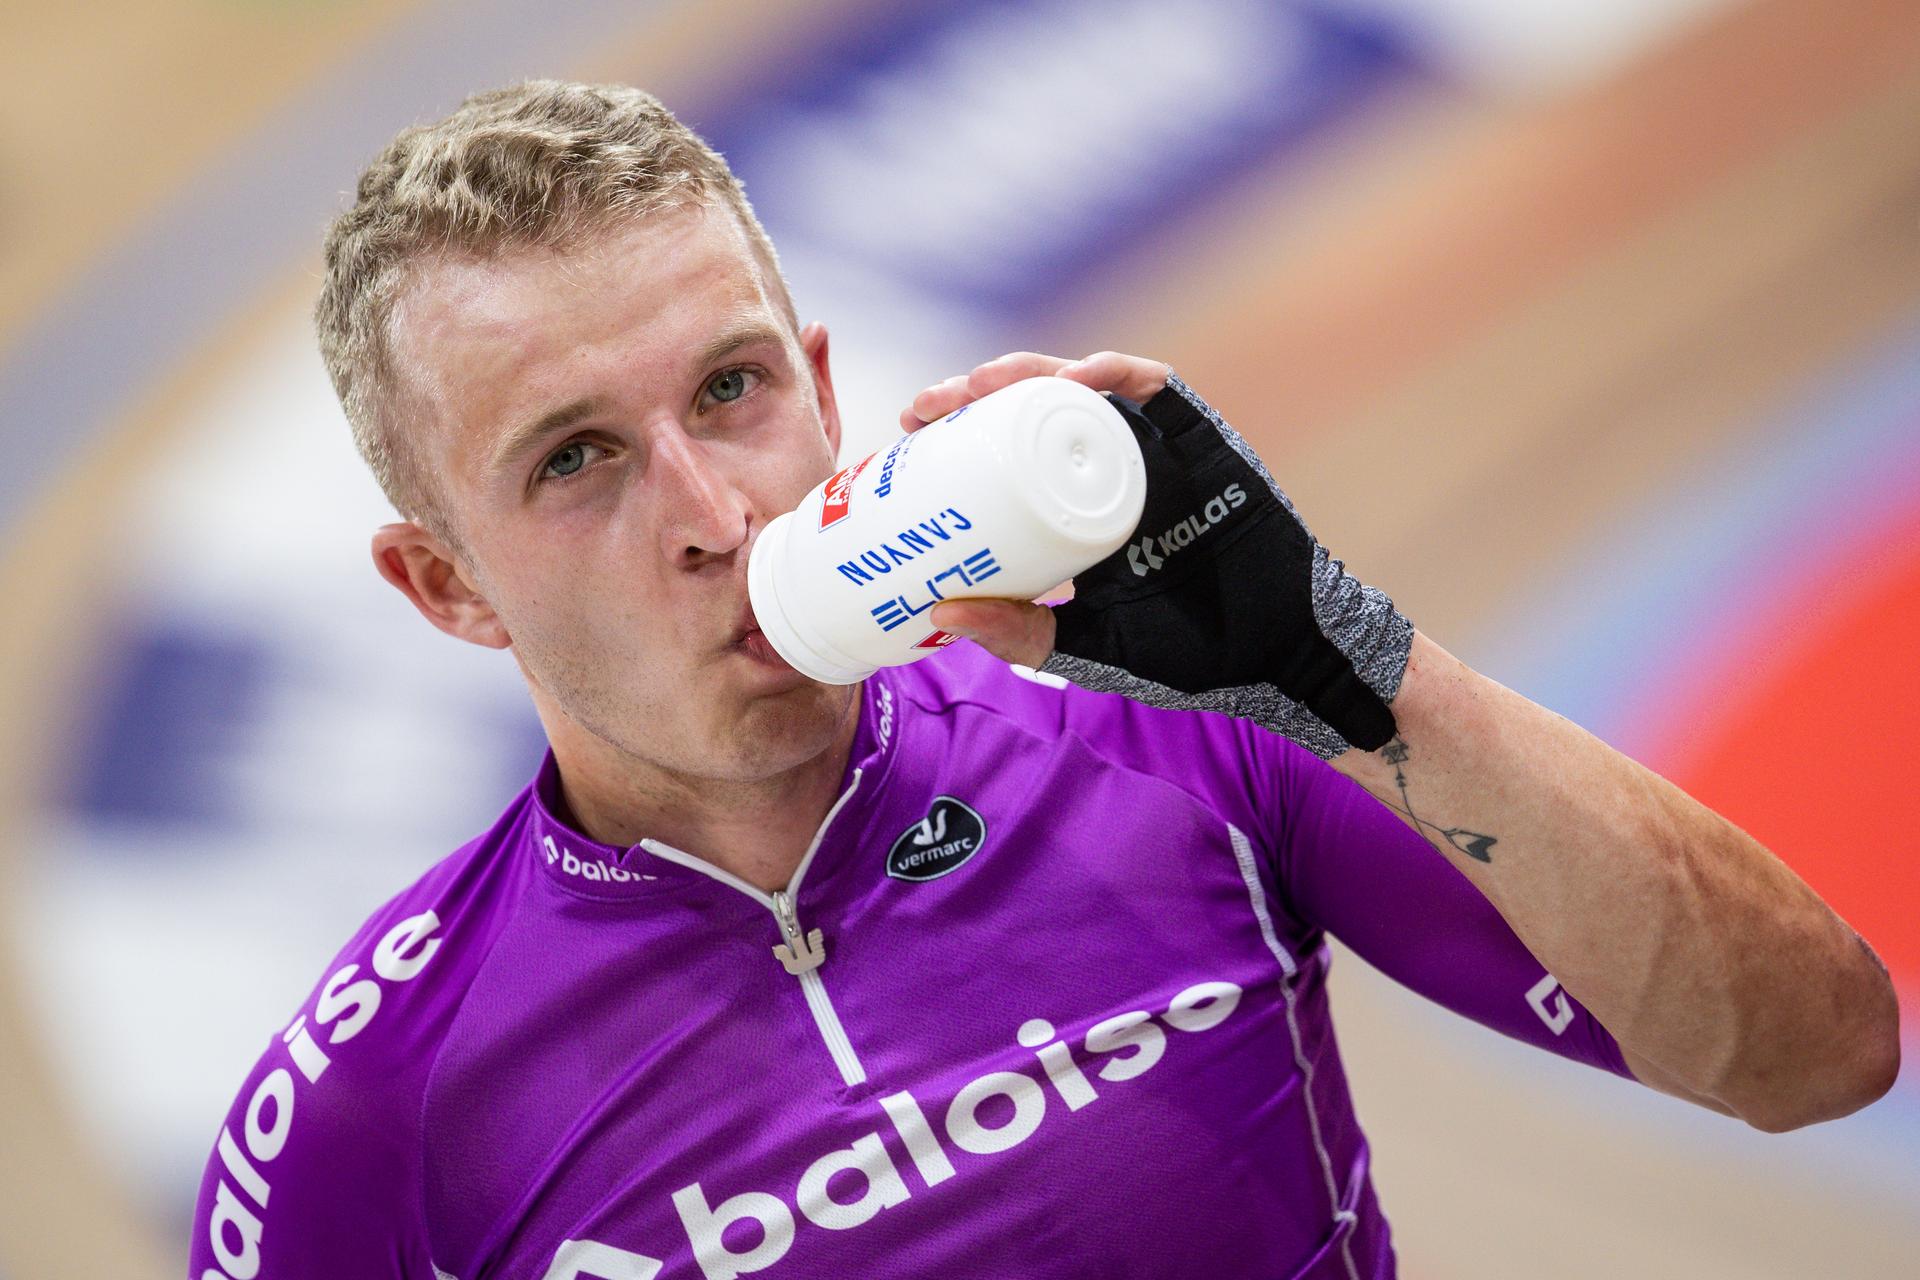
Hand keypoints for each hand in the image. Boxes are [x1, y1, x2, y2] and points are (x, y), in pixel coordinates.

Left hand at [901, 352, 1413, 758]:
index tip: (906, 438)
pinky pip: (1154, 388)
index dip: (955, 435)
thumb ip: (1021, 634)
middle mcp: (1109, 466)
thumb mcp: (1086, 648)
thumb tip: (937, 615)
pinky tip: (1075, 375)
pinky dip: (1115, 372)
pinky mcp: (1200, 438)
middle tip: (926, 410)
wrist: (1281, 653)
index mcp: (1077, 508)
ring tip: (979, 384)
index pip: (1006, 453)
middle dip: (975, 395)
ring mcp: (1153, 448)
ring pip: (1082, 388)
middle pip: (1032, 410)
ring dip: (1029, 374)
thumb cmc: (1189, 652)